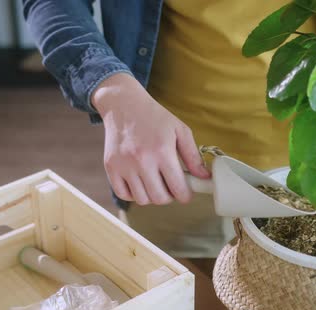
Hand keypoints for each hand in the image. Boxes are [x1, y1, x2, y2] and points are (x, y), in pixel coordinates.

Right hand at [92, 73, 209, 204]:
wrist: (124, 104)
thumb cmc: (154, 117)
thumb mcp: (179, 130)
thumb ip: (193, 155)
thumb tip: (205, 177)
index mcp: (162, 150)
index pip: (178, 188)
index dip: (185, 195)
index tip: (186, 193)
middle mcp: (142, 160)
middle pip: (160, 198)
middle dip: (170, 196)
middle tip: (171, 186)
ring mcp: (124, 165)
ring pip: (142, 199)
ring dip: (151, 196)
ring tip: (155, 183)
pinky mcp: (111, 167)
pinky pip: (123, 194)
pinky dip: (133, 194)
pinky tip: (140, 183)